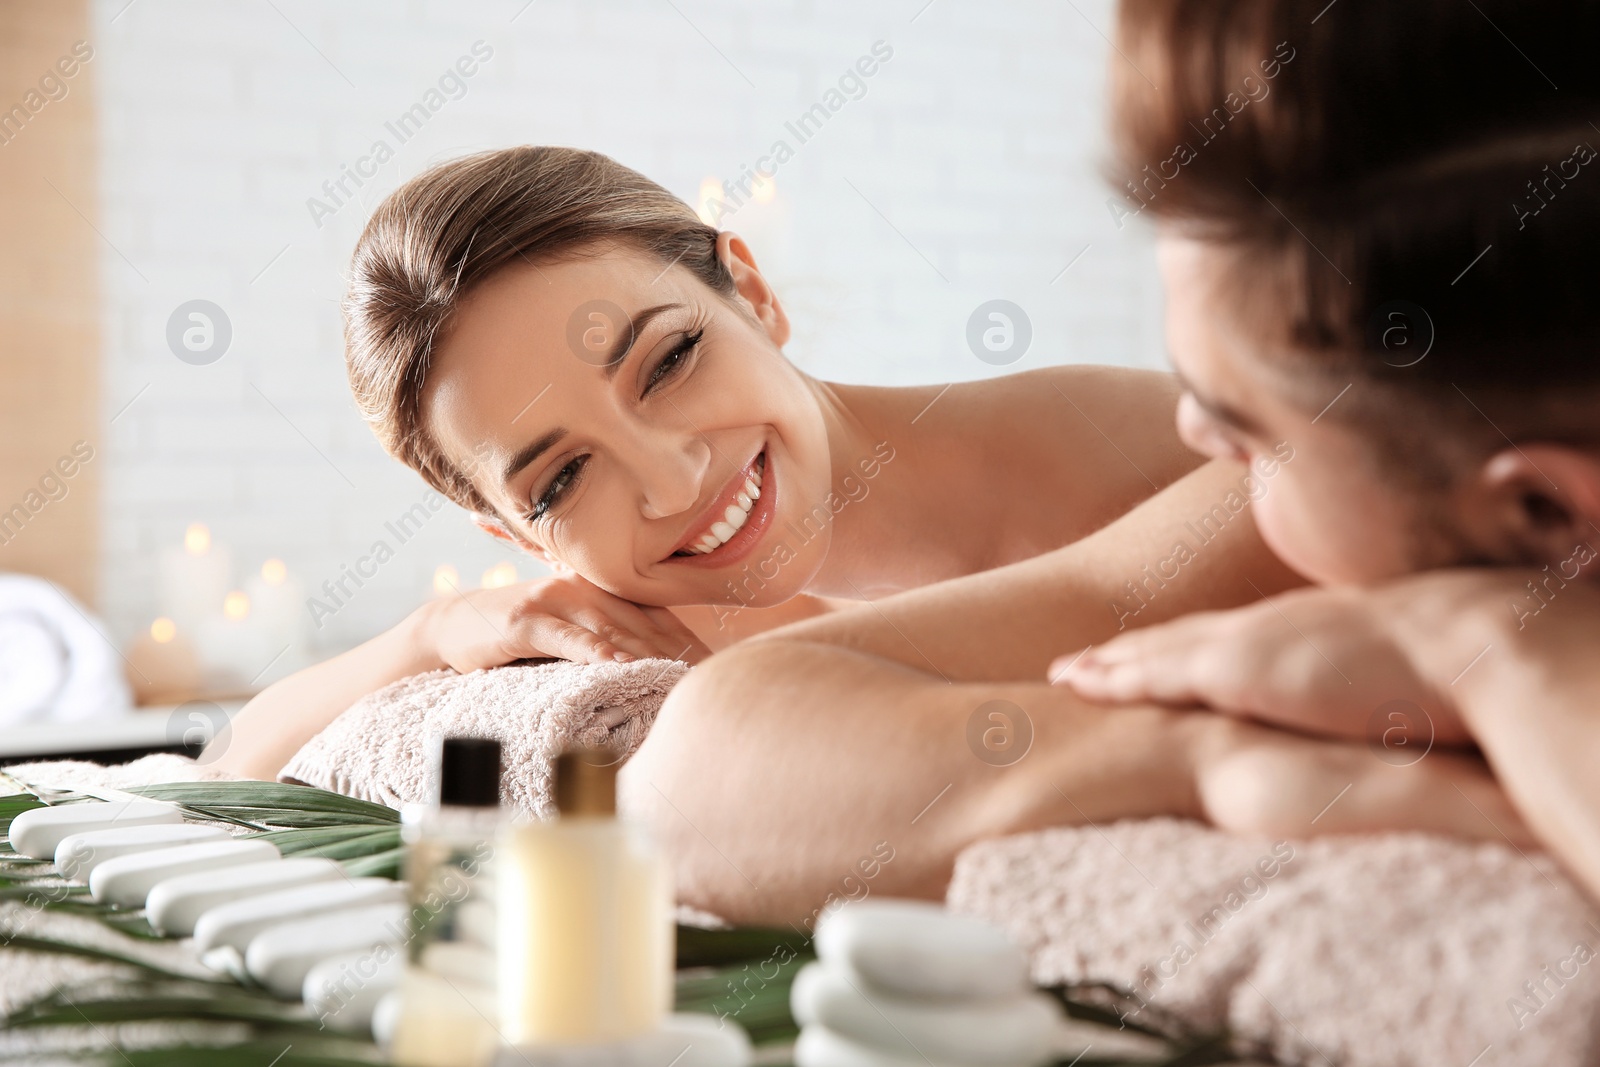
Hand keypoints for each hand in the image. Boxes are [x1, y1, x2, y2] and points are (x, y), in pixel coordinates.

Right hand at [422, 572, 711, 673]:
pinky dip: (595, 652)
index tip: (715, 668)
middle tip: (708, 679)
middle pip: (641, 624)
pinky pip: (568, 638)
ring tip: (678, 675)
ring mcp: (555, 601)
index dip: (687, 641)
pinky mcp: (527, 621)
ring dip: (647, 654)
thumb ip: (605, 641)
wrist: (454, 624)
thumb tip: (649, 671)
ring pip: (612, 629)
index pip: (654, 616)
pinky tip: (620, 666)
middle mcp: (584, 588)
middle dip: (678, 653)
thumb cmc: (519, 635)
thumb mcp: (568, 633)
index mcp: (600, 590)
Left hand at [1052, 585, 1472, 744]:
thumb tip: (1372, 709)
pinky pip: (1152, 672)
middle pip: (1175, 637)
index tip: (1145, 654)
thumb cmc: (1446, 666)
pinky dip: (1110, 675)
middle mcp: (1260, 628)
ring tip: (1062, 673)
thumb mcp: (1390, 671)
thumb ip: (1360, 684)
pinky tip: (1074, 679)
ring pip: (1152, 652)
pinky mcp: (1231, 665)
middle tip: (1078, 663)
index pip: (1222, 639)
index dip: (1179, 648)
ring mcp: (1241, 642)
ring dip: (1104, 664)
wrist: (1461, 645)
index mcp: (1297, 631)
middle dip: (1127, 651)